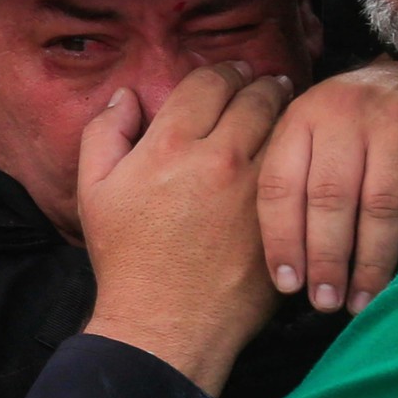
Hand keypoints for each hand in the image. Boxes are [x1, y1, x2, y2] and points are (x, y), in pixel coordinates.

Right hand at [80, 62, 292, 395]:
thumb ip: (104, 132)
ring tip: (287, 106)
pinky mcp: (283, 218)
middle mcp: (219, 157)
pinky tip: (300, 152)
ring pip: (285, 127)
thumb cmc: (126, 259)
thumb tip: (127, 96)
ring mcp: (257, 189)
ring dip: (286, 111)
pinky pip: (302, 171)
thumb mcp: (94, 191)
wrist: (164, 326)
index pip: (208, 82)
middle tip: (266, 81)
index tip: (230, 73)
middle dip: (260, 82)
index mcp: (171, 144)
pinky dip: (302, 153)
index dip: (222, 71)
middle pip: (255, 96)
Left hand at [257, 59, 397, 314]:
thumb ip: (293, 175)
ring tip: (360, 301)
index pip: (281, 182)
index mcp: (304, 116)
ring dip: (370, 263)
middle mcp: (347, 117)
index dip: (281, 239)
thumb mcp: (313, 129)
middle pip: (331, 198)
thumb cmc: (357, 121)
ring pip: (380, 208)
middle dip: (326, 258)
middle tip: (325, 301)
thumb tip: (280, 262)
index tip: (287, 284)